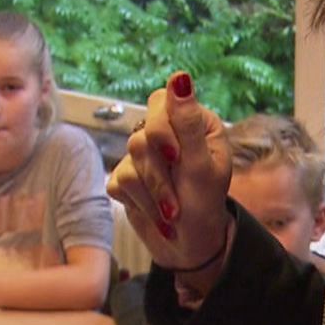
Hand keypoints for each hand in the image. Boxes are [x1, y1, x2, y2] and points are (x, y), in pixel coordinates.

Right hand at [105, 71, 232, 288]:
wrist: (190, 248)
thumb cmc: (206, 206)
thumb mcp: (202, 167)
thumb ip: (187, 123)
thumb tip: (179, 76)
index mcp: (193, 123)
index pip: (162, 102)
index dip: (162, 130)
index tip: (175, 156)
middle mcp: (168, 134)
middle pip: (142, 134)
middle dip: (159, 172)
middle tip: (177, 199)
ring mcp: (144, 156)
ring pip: (129, 158)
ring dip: (153, 192)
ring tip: (172, 212)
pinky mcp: (126, 178)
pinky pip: (118, 180)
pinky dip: (138, 201)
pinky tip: (156, 213)